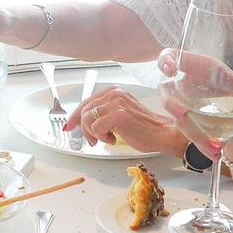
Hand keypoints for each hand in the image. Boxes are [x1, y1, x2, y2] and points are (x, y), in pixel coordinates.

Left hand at [65, 86, 186, 155]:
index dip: (76, 115)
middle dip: (84, 129)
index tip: (70, 125)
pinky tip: (114, 139)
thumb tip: (82, 122)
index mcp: (115, 92)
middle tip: (93, 140)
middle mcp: (114, 94)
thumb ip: (103, 114)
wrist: (162, 134)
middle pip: (84, 110)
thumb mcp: (120, 115)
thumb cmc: (144, 128)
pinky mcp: (118, 115)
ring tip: (108, 138)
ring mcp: (116, 103)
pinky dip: (102, 137)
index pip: (87, 101)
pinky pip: (95, 127)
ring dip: (94, 134)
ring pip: (87, 119)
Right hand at [155, 47, 232, 159]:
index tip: (170, 68)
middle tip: (183, 114)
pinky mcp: (185, 122)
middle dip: (172, 105)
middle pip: (168, 94)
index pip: (169, 57)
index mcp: (191, 68)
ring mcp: (178, 104)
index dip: (165, 60)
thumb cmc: (219, 81)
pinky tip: (217, 153)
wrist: (214, 95)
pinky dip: (202, 143)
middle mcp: (179, 86)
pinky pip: (188, 133)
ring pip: (178, 119)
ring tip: (213, 145)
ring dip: (193, 132)